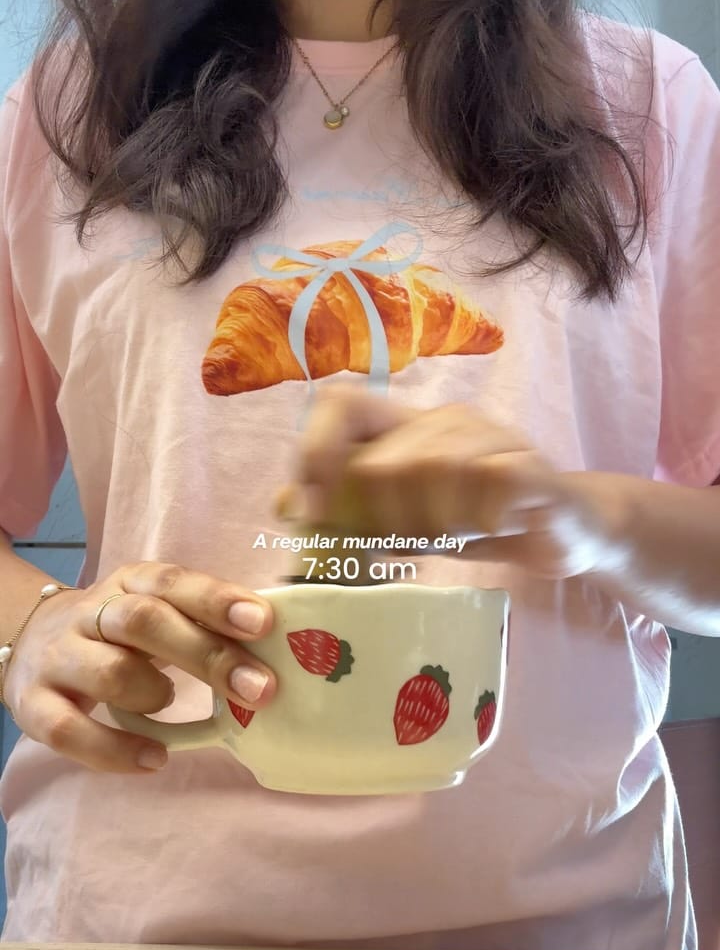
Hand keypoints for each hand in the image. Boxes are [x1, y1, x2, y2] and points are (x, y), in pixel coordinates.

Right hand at [3, 563, 275, 773]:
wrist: (33, 645)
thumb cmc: (121, 635)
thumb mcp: (158, 614)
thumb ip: (205, 626)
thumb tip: (279, 650)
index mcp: (131, 583)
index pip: (172, 582)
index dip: (217, 600)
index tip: (263, 623)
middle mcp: (92, 613)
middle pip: (145, 623)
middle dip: (207, 656)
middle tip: (259, 689)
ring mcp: (59, 658)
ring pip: (110, 673)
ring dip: (155, 696)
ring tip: (170, 705)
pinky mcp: (34, 705)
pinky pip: (71, 731)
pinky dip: (117, 751)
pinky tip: (154, 759)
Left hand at [289, 386, 615, 579]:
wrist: (563, 534)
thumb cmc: (476, 522)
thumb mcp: (403, 524)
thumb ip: (350, 512)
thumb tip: (283, 503)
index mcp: (408, 427)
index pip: (342, 402)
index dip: (317, 450)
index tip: (315, 508)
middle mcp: (447, 421)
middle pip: (386, 461)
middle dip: (385, 521)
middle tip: (409, 546)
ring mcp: (492, 437)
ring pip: (436, 470)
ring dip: (437, 524)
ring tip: (455, 537)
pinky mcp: (531, 467)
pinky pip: (490, 485)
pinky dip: (480, 521)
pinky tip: (489, 529)